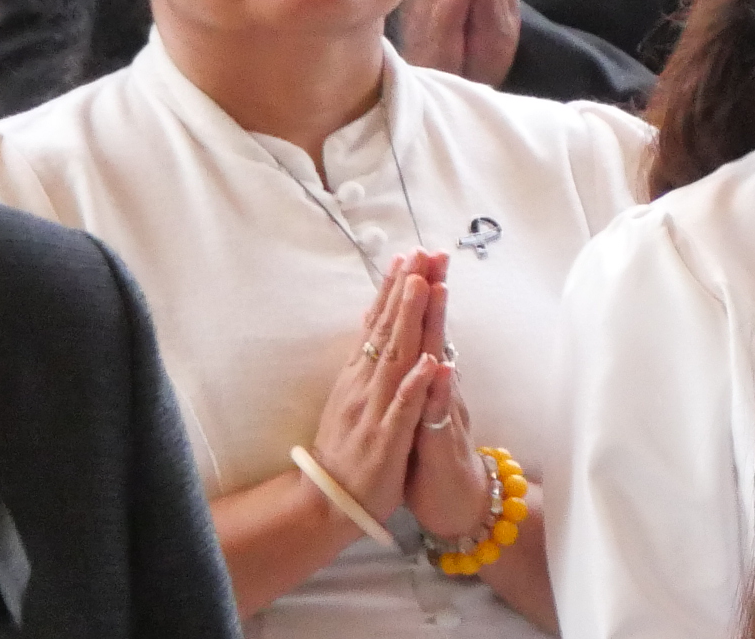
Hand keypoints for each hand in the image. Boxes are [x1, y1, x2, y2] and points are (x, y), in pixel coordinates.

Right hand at [308, 257, 438, 526]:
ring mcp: (375, 411)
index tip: (408, 254)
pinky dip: (415, 385)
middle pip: (388, 330)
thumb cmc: (348, 448)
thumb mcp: (354, 398)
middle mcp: (365, 386)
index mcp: (360, 377)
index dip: (393, 290)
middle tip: (420, 252)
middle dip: (406, 290)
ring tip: (422, 286)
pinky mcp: (386, 439)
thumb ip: (366, 364)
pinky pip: (403, 409)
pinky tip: (429, 362)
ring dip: (409, 322)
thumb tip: (374, 326)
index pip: (378, 324)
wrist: (325, 502)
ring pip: (395, 359)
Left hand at [395, 254, 492, 541]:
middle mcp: (440, 390)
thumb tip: (424, 340)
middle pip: (435, 335)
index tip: (417, 254)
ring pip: (439, 365)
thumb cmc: (435, 459)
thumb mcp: (424, 412)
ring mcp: (443, 415)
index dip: (420, 294)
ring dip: (438, 329)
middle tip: (433, 254)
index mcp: (429, 382)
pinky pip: (439, 415)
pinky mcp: (441, 445)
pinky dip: (439, 391)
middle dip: (432, 295)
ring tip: (436, 290)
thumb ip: (425, 376)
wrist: (457, 506)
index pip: (423, 330)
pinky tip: (440, 368)